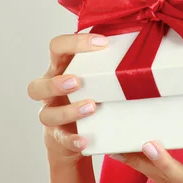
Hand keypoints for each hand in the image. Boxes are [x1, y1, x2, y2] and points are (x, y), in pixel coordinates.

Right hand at [27, 33, 108, 163]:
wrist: (77, 129)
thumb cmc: (92, 89)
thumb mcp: (98, 72)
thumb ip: (111, 58)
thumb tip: (146, 43)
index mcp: (61, 68)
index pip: (57, 47)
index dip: (75, 42)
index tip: (102, 42)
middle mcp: (50, 92)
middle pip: (36, 86)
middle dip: (56, 83)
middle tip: (78, 81)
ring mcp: (51, 114)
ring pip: (46, 115)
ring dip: (68, 111)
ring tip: (91, 107)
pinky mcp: (57, 136)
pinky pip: (60, 139)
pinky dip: (72, 140)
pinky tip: (84, 140)